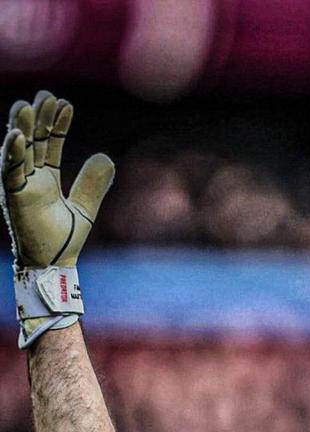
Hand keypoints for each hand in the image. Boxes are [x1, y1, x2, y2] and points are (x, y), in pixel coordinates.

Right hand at [1, 90, 113, 268]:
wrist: (55, 264)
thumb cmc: (64, 240)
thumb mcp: (85, 208)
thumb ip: (93, 184)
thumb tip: (107, 157)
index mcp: (46, 179)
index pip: (50, 144)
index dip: (58, 125)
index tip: (66, 104)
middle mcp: (30, 179)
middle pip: (32, 141)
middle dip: (39, 119)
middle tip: (46, 95)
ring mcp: (20, 187)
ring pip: (18, 151)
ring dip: (21, 128)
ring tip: (28, 105)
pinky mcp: (13, 197)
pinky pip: (9, 171)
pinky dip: (11, 153)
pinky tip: (15, 134)